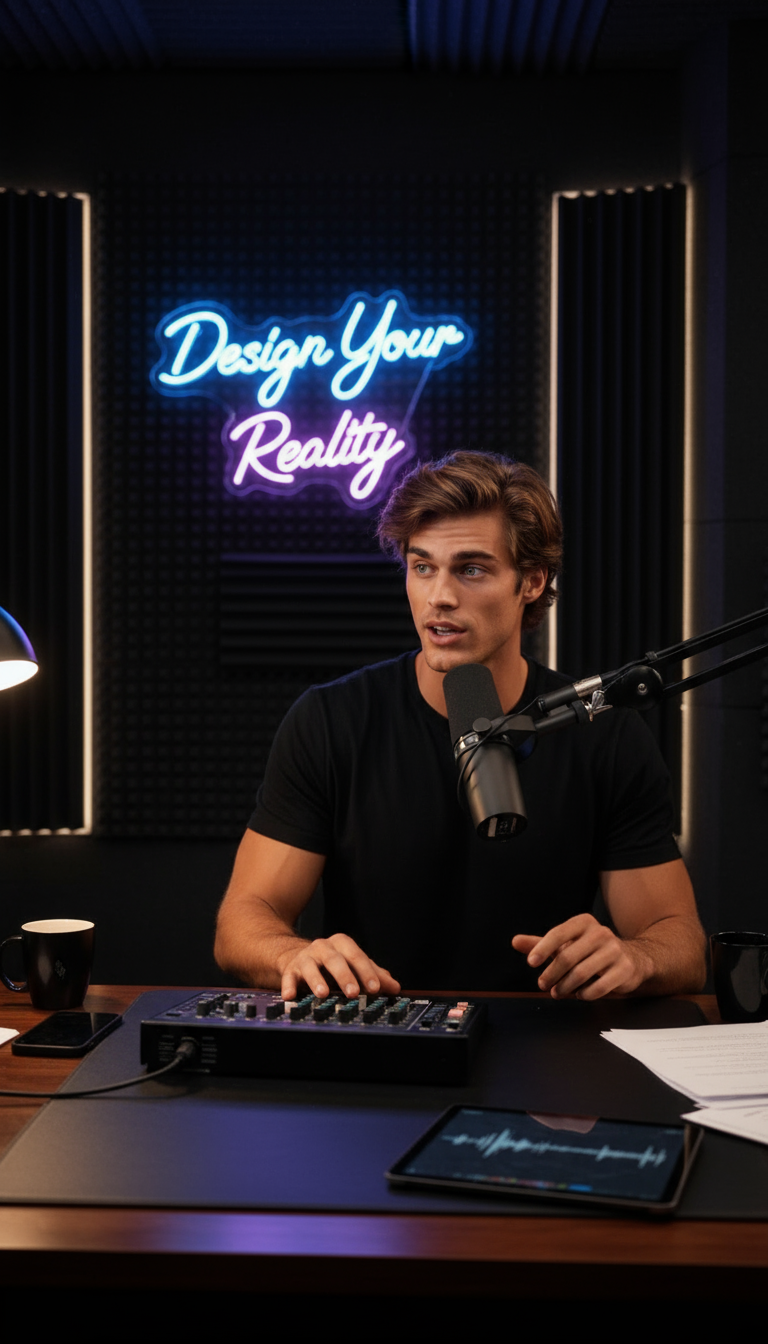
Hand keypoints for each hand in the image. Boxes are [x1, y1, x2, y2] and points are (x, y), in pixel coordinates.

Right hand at [277, 932, 400, 1001]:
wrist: (298, 957)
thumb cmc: (331, 963)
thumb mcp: (353, 965)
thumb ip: (374, 975)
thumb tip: (395, 987)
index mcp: (342, 945)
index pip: (357, 957)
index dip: (367, 972)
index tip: (376, 988)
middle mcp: (323, 948)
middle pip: (335, 959)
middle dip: (344, 976)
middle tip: (353, 992)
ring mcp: (305, 958)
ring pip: (311, 966)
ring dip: (316, 980)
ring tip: (322, 994)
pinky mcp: (290, 970)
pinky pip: (288, 977)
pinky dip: (289, 986)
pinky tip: (291, 996)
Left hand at [511, 914, 650, 1000]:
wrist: (632, 959)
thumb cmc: (591, 951)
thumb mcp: (566, 944)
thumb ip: (541, 944)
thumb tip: (515, 941)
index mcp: (584, 923)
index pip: (558, 933)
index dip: (542, 948)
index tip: (531, 963)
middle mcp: (601, 933)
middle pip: (568, 957)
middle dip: (551, 974)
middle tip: (542, 985)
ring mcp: (614, 951)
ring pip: (581, 973)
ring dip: (565, 987)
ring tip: (557, 992)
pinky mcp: (625, 969)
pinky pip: (599, 986)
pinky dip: (585, 994)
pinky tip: (580, 994)